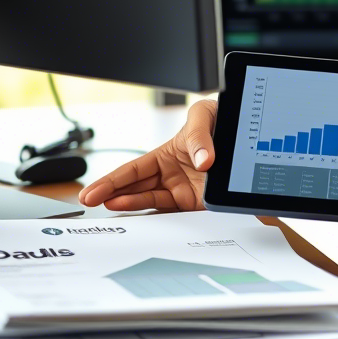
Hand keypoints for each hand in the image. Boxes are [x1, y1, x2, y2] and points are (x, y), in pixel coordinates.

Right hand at [78, 99, 217, 211]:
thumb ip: (199, 136)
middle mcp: (170, 175)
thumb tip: (203, 161)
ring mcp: (183, 190)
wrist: (246, 133)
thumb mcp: (204, 116)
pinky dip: (160, 218)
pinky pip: (175, 213)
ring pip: (151, 202)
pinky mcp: (198, 203)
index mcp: (164, 156)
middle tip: (91, 203)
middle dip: (111, 196)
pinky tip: (145, 221)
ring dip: (132, 206)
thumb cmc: (219, 119)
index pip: (132, 171)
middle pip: (134, 190)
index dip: (111, 181)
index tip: (91, 193)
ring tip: (113, 206)